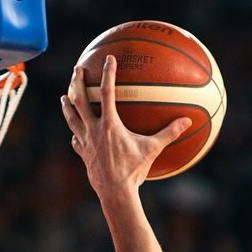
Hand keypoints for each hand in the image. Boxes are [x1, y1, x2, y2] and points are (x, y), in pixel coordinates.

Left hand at [62, 56, 192, 196]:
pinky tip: (75, 134)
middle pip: (80, 99)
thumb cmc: (134, 171)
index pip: (107, 92)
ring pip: (72, 119)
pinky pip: (76, 141)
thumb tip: (187, 121)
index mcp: (109, 124)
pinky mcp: (84, 155)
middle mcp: (93, 130)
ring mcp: (86, 142)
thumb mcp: (152, 150)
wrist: (116, 193)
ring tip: (64, 96)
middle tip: (78, 69)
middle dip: (78, 82)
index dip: (108, 73)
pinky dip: (75, 135)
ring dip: (67, 106)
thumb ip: (168, 134)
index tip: (109, 59)